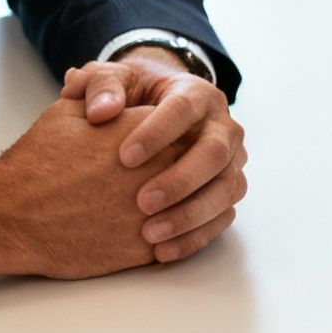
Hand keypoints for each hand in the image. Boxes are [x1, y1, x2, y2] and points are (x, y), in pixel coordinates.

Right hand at [0, 99, 185, 280]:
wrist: (14, 216)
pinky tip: (175, 233)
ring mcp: (160, 211)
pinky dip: (186, 237)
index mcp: (147, 130)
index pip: (186, 126)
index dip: (180, 133)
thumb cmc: (38, 162)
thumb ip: (103, 102)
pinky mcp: (148, 247)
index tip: (175, 138)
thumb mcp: (69, 113)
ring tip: (186, 204)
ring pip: (203, 207)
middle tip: (187, 172)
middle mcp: (162, 169)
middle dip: (198, 168)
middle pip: (203, 165)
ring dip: (199, 205)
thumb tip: (113, 99)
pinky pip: (185, 242)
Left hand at [62, 48, 247, 263]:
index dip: (157, 133)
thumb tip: (101, 112)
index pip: (184, 110)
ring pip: (227, 190)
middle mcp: (224, 128)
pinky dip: (194, 238)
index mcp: (198, 95)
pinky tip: (161, 251)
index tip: (124, 157)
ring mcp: (232, 163)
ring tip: (149, 234)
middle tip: (142, 202)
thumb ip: (100, 86)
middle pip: (215, 153)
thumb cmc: (130, 97)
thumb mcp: (112, 81)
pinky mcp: (227, 192)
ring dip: (190, 215)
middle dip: (180, 180)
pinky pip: (222, 218)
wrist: (154, 113)